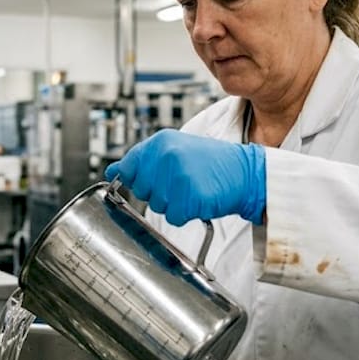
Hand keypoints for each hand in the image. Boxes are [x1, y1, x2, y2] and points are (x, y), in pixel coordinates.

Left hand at [104, 129, 265, 225]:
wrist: (246, 172)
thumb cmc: (212, 163)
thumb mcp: (176, 150)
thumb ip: (143, 160)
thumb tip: (112, 171)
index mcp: (160, 142)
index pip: (129, 167)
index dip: (140, 179)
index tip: (155, 180)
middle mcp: (166, 156)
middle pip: (142, 190)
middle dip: (159, 192)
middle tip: (182, 183)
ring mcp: (177, 176)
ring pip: (157, 205)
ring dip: (174, 204)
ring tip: (193, 189)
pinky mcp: (189, 197)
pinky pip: (174, 217)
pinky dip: (186, 214)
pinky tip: (199, 199)